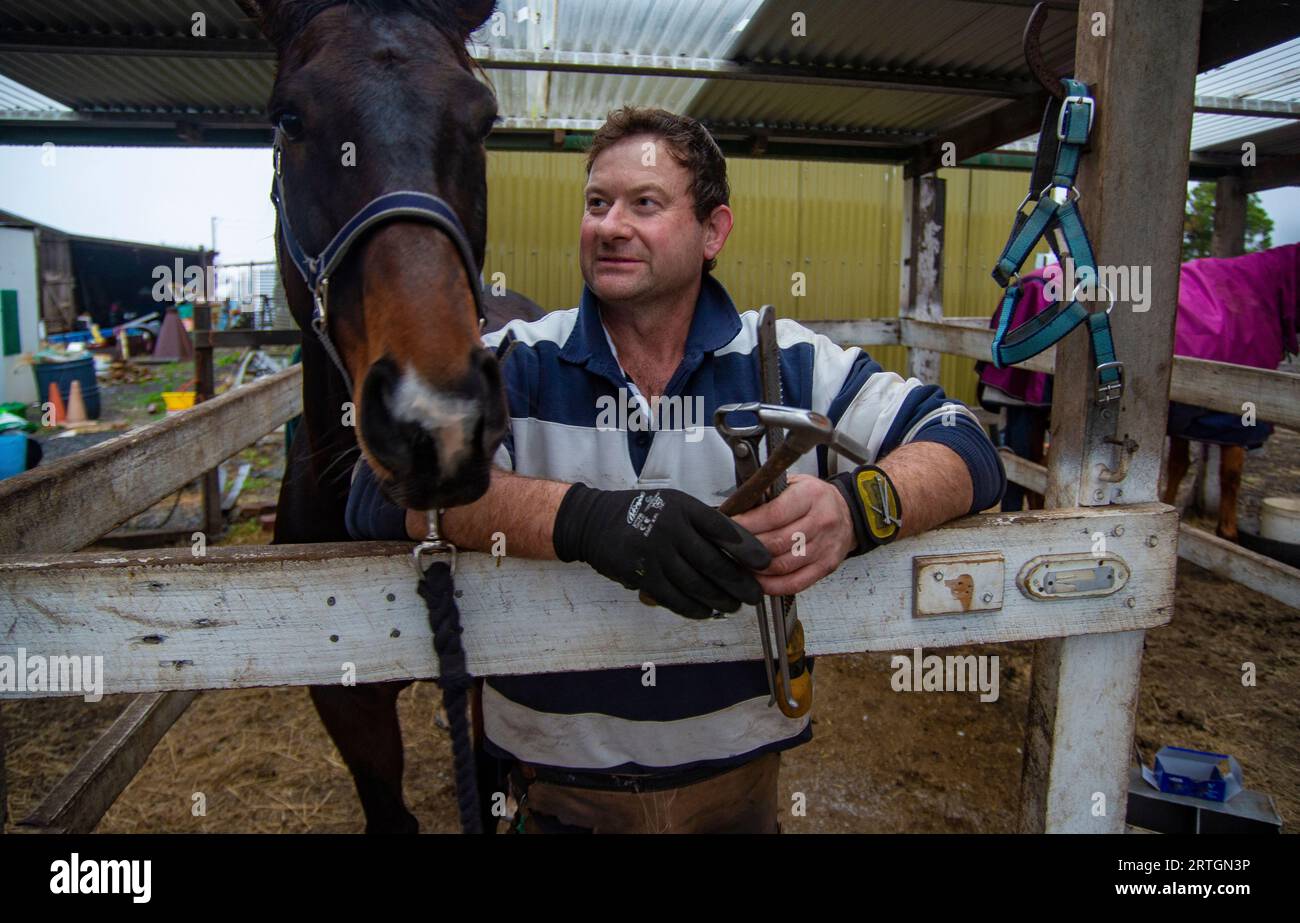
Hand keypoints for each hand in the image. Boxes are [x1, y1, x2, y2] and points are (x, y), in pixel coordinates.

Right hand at [552, 484, 771, 618]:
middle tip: (753, 595)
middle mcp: (671, 529)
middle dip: (739, 584)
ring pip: (697, 585)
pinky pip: (675, 598)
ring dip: (720, 600)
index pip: (724, 530)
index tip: (765, 564)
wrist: (594, 521)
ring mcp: (655, 554)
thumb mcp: (673, 503)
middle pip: (715, 563)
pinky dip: (694, 608)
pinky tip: (706, 611)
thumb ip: (702, 522)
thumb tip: (739, 549)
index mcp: (684, 508)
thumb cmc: (642, 511)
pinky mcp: (642, 575)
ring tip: (733, 606)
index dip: (749, 549)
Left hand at [730, 474, 855, 596]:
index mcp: (811, 496)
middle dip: (748, 547)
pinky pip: (795, 583)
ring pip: (783, 565)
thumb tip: (737, 507)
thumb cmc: (817, 499)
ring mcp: (824, 547)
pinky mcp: (825, 567)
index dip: (748, 524)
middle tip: (731, 546)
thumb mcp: (796, 484)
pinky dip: (772, 585)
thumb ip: (770, 494)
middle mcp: (820, 522)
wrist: (849, 514)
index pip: (774, 514)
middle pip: (776, 542)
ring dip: (757, 568)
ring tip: (740, 562)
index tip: (730, 527)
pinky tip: (759, 580)